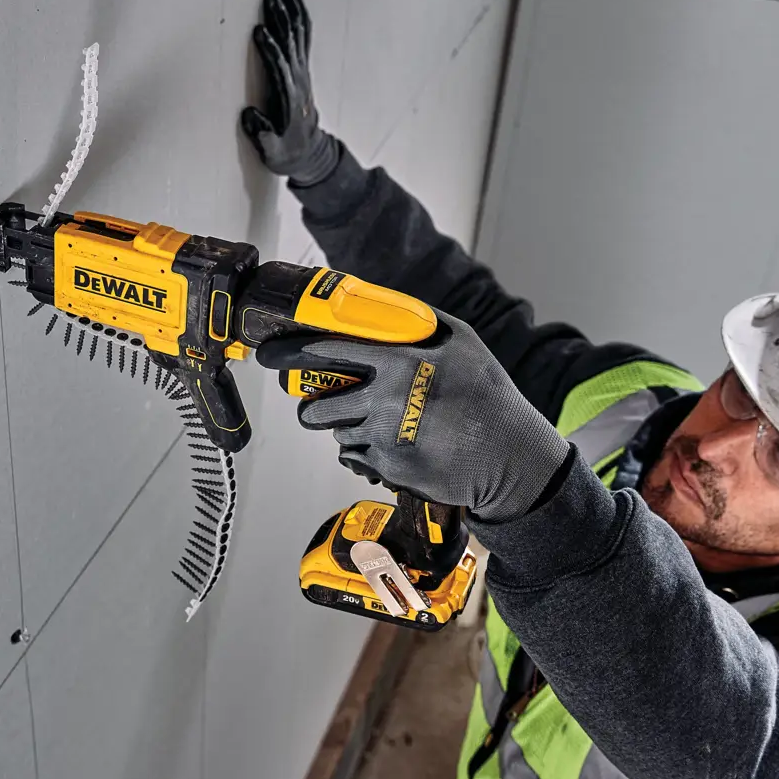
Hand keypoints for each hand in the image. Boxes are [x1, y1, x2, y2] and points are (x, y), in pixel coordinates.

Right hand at [240, 0, 340, 186]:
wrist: (311, 155)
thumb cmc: (287, 154)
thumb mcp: (272, 153)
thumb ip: (261, 135)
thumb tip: (248, 115)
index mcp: (289, 98)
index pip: (278, 68)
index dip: (269, 49)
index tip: (259, 30)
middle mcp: (298, 80)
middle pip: (290, 43)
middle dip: (280, 18)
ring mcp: (303, 72)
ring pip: (298, 35)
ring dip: (291, 10)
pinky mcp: (303, 69)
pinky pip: (304, 37)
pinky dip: (301, 16)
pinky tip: (296, 0)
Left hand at [255, 317, 570, 523]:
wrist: (508, 455)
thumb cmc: (486, 393)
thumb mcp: (459, 341)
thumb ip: (415, 322)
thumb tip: (378, 307)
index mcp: (397, 362)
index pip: (325, 352)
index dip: (290, 353)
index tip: (270, 354)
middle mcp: (385, 401)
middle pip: (316, 408)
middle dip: (313, 406)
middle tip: (321, 402)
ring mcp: (384, 439)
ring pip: (336, 434)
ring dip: (345, 427)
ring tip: (376, 422)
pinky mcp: (387, 470)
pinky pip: (355, 458)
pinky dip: (365, 452)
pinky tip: (393, 443)